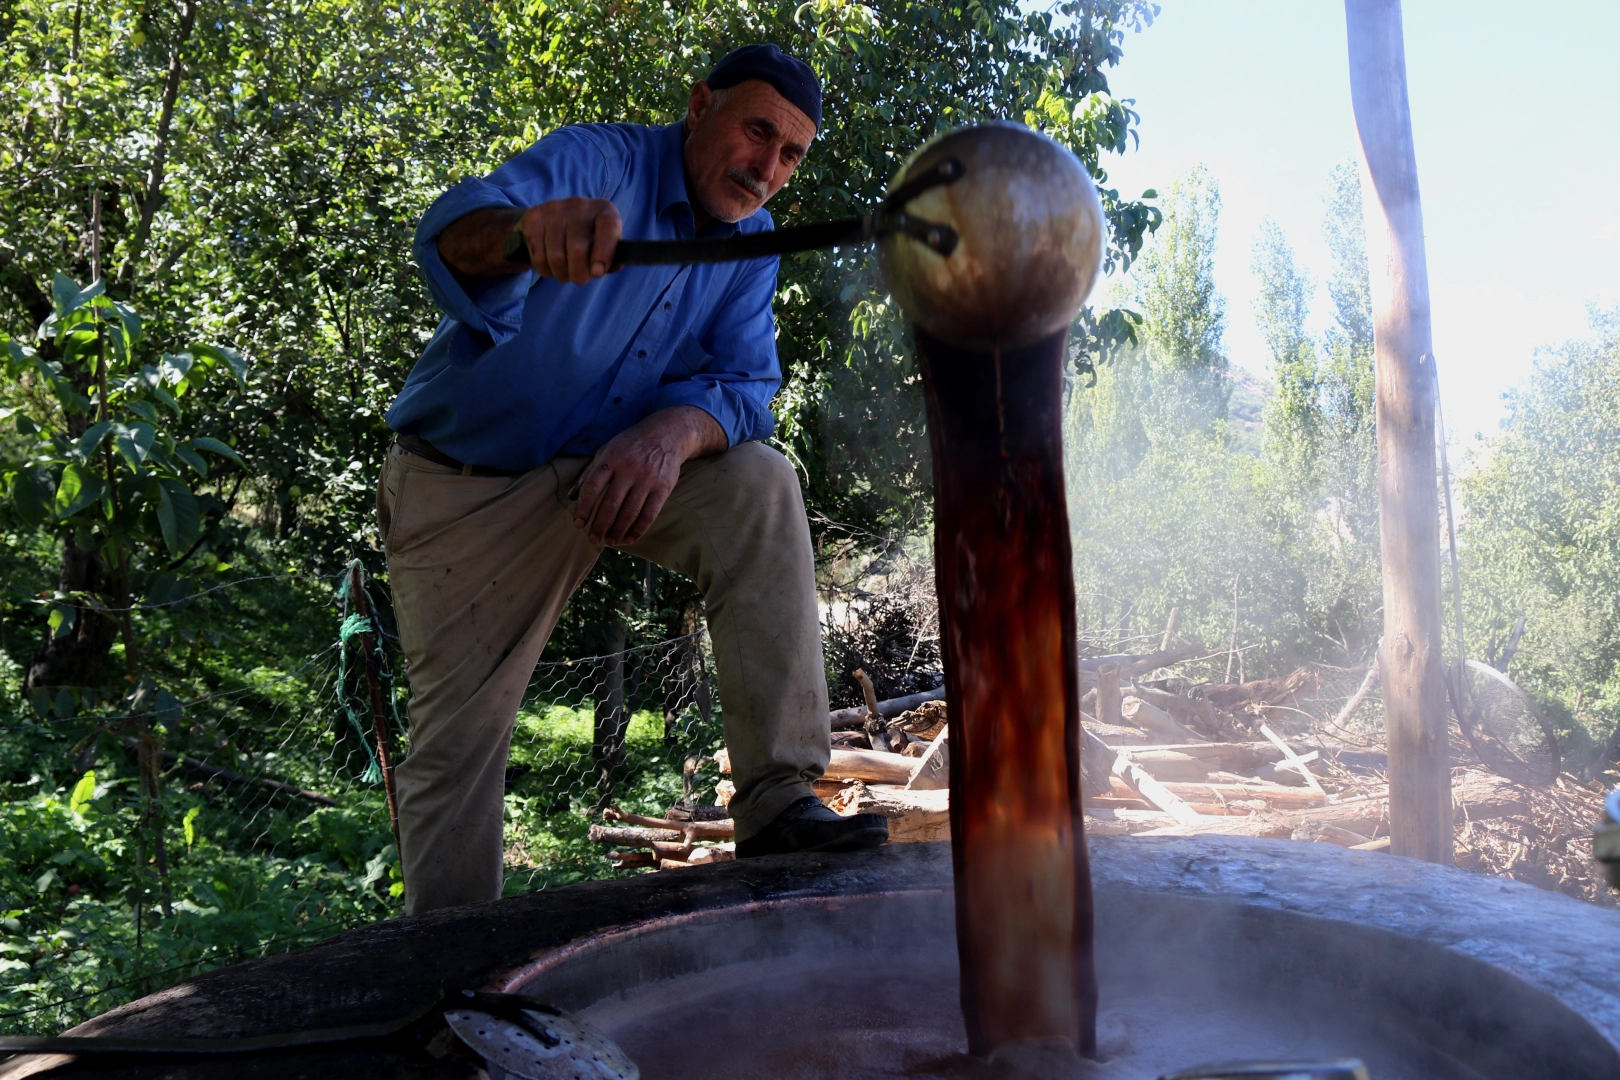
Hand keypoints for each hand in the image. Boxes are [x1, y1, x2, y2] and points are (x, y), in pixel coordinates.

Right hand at [518, 197, 621, 284]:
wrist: (549, 222)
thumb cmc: (584, 238)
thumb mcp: (602, 245)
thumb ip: (609, 259)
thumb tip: (601, 270)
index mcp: (603, 210)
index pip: (608, 226)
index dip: (604, 252)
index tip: (597, 273)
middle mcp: (579, 205)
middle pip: (577, 248)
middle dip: (578, 273)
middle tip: (579, 279)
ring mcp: (554, 208)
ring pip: (556, 256)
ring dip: (561, 273)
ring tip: (564, 272)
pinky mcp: (534, 217)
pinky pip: (539, 256)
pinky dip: (545, 269)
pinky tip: (549, 266)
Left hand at [573, 407, 726, 545]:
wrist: (667, 433)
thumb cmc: (631, 444)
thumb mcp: (606, 450)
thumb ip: (589, 473)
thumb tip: (571, 496)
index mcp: (611, 458)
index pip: (592, 486)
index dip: (584, 507)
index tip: (579, 523)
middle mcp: (629, 469)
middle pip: (611, 504)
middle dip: (600, 525)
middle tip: (594, 539)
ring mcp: (647, 479)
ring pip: (630, 512)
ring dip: (618, 531)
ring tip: (610, 542)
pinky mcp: (663, 488)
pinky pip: (649, 514)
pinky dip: (638, 530)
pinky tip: (629, 538)